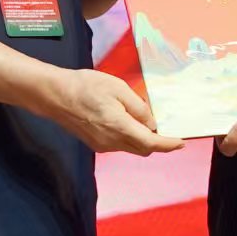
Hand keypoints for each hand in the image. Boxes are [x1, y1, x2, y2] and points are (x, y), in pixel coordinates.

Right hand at [44, 69, 183, 155]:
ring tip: (145, 121)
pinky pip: (119, 145)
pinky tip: (127, 122)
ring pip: (131, 147)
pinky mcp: (95, 144)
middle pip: (143, 149)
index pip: (151, 143)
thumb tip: (151, 123)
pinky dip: (129, 138)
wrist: (55, 95)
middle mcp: (112, 142)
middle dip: (158, 143)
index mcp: (120, 127)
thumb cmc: (86, 86)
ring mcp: (102, 145)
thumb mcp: (118, 88)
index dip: (168, 144)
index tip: (181, 142)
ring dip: (143, 140)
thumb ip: (138, 107)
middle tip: (167, 128)